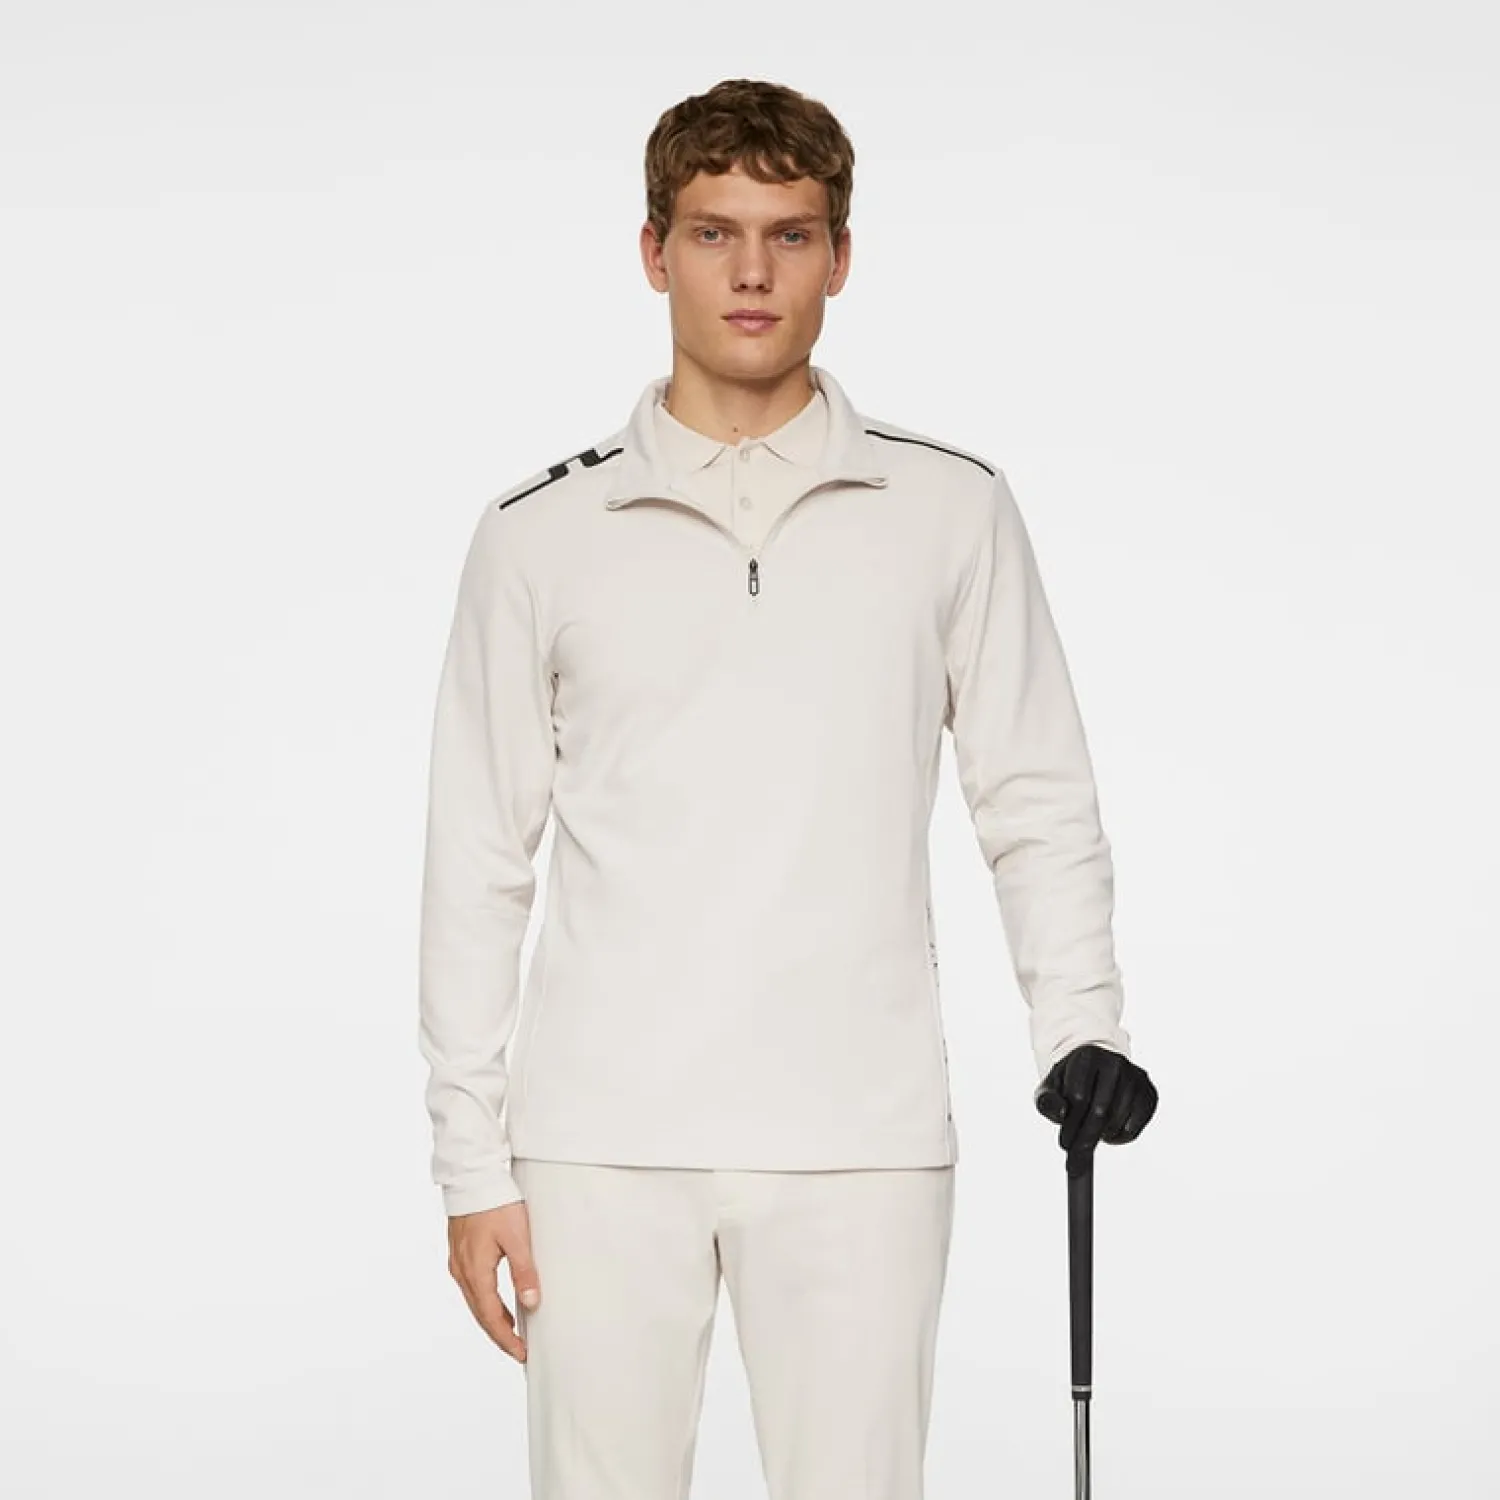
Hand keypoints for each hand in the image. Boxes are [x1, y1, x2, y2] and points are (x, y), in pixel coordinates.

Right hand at [447, 1199, 541, 1362]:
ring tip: (511, 1332)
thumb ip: (524, 1271)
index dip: (507, 1339)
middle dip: (499, 1335)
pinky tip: (498, 1303)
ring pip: (475, 1302)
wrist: (472, 1178)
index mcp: (475, 1272)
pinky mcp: (460, 1253)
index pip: (492, 1317)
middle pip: (480, 1314)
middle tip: (518, 1351)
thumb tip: (531, 1302)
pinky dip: (486, 1302)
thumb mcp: (517, 1238)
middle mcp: (462, 1272)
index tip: (522, 1354)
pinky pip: (472, 1288)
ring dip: (492, 1319)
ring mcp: (458, 1262)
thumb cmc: (495, 1203)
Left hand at [1035, 1043, 1157, 1152]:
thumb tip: (1062, 1114)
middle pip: (1100, 1111)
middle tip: (1075, 1159)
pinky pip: (1135, 1127)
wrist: (1095, 1075)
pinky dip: (1120, 1138)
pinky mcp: (1149, 1094)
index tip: (1064, 1144)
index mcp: (1087, 1056)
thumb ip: (1047, 1101)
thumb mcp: (1051, 1089)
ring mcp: (1136, 1077)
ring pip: (1118, 1121)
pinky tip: (1109, 1131)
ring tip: (1091, 1133)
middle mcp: (1115, 1062)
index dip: (1070, 1125)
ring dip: (1102, 1136)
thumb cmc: (1069, 1085)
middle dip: (1085, 1139)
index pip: (1079, 1098)